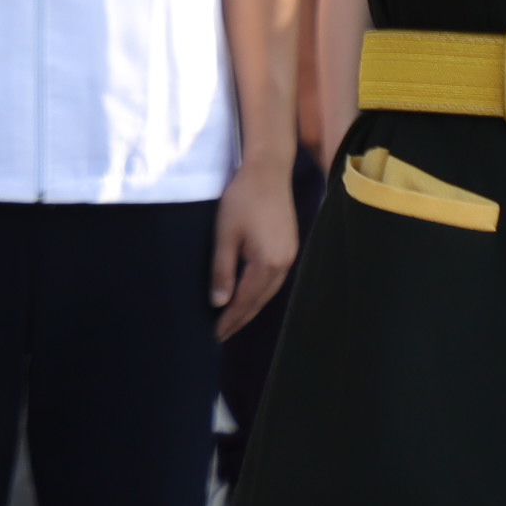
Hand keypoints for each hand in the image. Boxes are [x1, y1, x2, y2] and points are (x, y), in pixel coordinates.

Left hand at [211, 160, 301, 340]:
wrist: (268, 171)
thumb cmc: (242, 199)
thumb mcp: (225, 234)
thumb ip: (222, 270)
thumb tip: (219, 302)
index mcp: (267, 263)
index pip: (246, 301)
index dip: (230, 319)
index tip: (215, 335)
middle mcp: (283, 264)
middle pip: (260, 300)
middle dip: (241, 318)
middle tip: (222, 334)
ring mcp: (290, 256)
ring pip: (269, 291)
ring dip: (251, 306)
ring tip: (233, 319)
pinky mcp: (289, 247)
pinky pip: (274, 279)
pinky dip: (260, 291)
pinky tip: (250, 293)